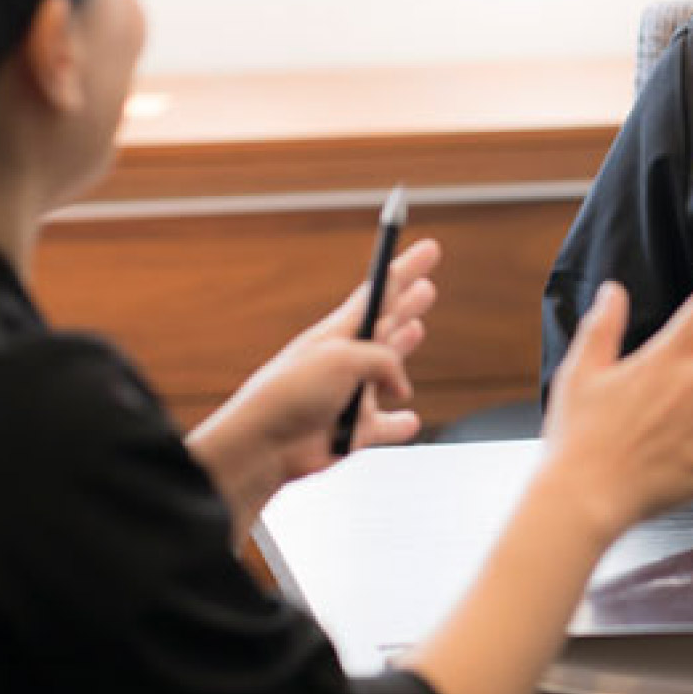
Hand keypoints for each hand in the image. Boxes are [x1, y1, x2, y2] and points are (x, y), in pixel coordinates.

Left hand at [250, 237, 442, 482]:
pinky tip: (408, 420)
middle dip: (408, 302)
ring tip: (417, 330)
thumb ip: (382, 360)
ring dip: (404, 346)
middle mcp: (348, 360)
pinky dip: (400, 424)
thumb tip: (401, 386)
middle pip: (387, 322)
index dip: (406, 268)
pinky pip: (386, 427)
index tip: (428, 248)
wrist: (264, 444)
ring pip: (388, 368)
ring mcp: (351, 395)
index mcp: (341, 333)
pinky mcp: (353, 432)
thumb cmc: (291, 394)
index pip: (381, 291)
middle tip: (426, 285)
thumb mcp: (342, 358)